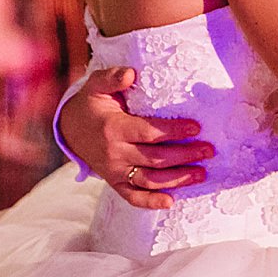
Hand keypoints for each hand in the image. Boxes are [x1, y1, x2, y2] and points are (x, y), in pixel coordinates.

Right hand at [57, 66, 215, 209]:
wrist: (69, 129)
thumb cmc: (91, 104)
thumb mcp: (96, 85)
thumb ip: (112, 77)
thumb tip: (130, 73)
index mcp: (114, 128)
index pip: (149, 133)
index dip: (174, 131)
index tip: (196, 128)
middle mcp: (115, 154)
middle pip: (155, 159)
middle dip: (185, 155)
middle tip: (208, 151)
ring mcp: (115, 171)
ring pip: (149, 180)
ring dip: (177, 179)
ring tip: (201, 174)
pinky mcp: (115, 182)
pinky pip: (133, 197)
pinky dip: (151, 202)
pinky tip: (172, 202)